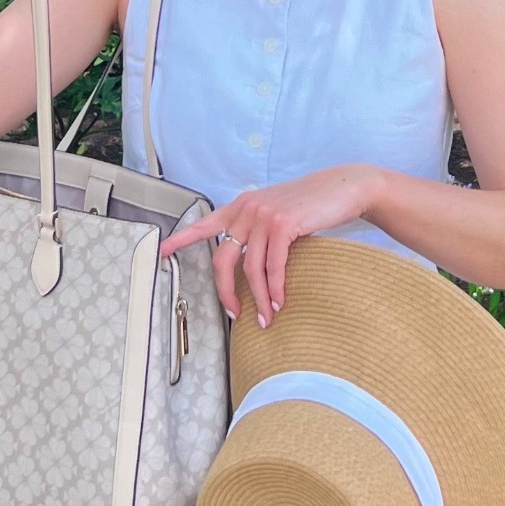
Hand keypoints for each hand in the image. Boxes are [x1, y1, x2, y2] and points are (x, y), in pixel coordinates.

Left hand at [159, 166, 380, 327]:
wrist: (343, 187)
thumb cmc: (311, 204)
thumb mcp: (276, 211)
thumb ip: (257, 228)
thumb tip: (249, 264)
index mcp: (240, 206)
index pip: (203, 224)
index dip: (181, 239)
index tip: (161, 252)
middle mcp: (246, 209)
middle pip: (222, 259)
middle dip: (226, 292)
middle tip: (234, 314)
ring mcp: (263, 216)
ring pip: (250, 269)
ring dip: (259, 299)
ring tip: (265, 318)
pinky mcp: (282, 225)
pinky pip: (272, 267)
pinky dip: (275, 289)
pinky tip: (279, 303)